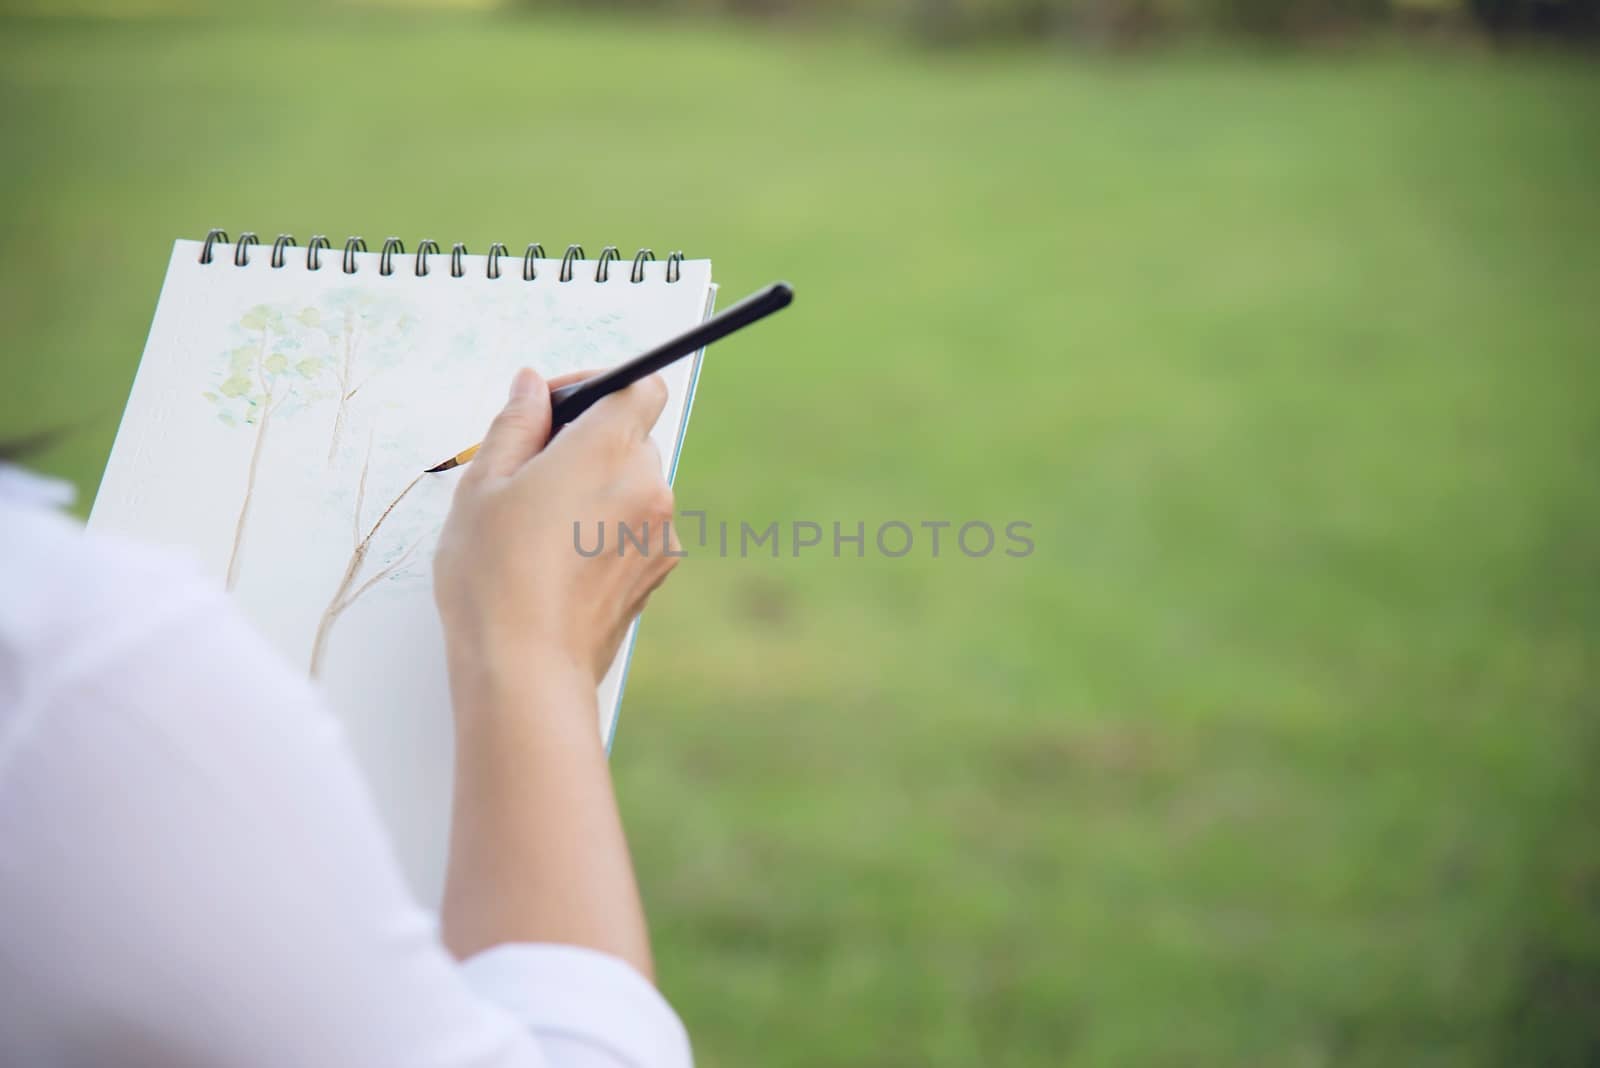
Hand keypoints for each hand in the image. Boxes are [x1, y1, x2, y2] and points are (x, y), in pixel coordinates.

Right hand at [433, 367, 682, 705]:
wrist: (527, 669)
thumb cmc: (494, 576)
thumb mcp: (483, 485)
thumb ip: (515, 423)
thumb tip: (531, 385)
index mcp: (609, 449)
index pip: (641, 386)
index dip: (600, 386)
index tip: (555, 407)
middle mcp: (649, 485)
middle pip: (632, 437)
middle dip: (587, 443)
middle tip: (529, 473)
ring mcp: (660, 533)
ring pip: (633, 486)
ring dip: (596, 489)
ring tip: (537, 527)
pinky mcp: (656, 572)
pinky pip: (635, 529)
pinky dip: (606, 530)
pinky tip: (559, 561)